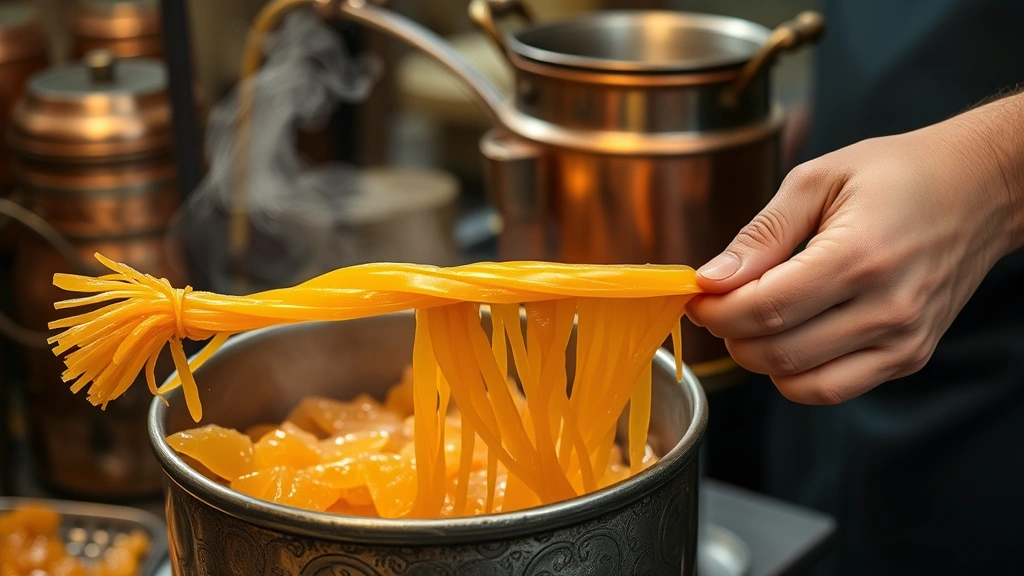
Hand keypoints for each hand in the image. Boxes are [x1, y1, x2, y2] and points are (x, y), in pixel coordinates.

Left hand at [686, 105, 1021, 403]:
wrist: (979, 189)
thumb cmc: (897, 174)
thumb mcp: (818, 180)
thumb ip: (761, 235)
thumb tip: (711, 281)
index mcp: (859, 256)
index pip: (764, 310)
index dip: (716, 311)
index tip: (697, 297)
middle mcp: (886, 308)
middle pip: (775, 353)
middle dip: (730, 335)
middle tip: (720, 306)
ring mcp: (902, 341)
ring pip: (799, 382)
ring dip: (759, 359)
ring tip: (754, 320)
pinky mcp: (909, 358)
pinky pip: (832, 388)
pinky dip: (796, 374)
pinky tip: (792, 335)